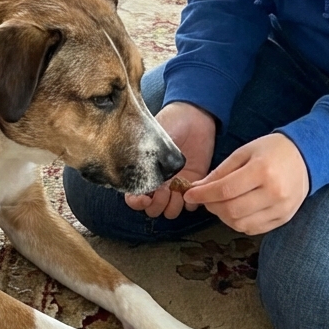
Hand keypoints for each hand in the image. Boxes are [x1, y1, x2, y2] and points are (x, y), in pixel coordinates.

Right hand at [125, 102, 215, 219]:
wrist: (194, 117)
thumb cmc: (169, 123)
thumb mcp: (152, 139)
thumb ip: (143, 159)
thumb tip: (135, 179)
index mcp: (143, 173)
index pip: (133, 198)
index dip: (137, 202)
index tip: (145, 196)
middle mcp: (158, 183)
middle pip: (152, 210)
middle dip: (156, 204)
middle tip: (164, 189)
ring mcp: (176, 186)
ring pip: (170, 211)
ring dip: (173, 205)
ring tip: (177, 188)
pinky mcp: (194, 185)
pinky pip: (191, 206)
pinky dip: (191, 201)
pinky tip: (189, 186)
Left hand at [183, 133, 308, 234]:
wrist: (306, 157)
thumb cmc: (272, 150)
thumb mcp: (244, 152)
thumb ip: (221, 171)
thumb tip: (198, 187)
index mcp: (262, 171)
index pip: (225, 190)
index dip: (203, 194)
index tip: (189, 194)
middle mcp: (274, 193)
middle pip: (232, 210)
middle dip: (211, 206)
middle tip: (204, 198)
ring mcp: (281, 209)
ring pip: (241, 224)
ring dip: (223, 217)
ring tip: (220, 204)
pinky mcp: (284, 218)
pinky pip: (254, 229)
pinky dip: (238, 223)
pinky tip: (235, 211)